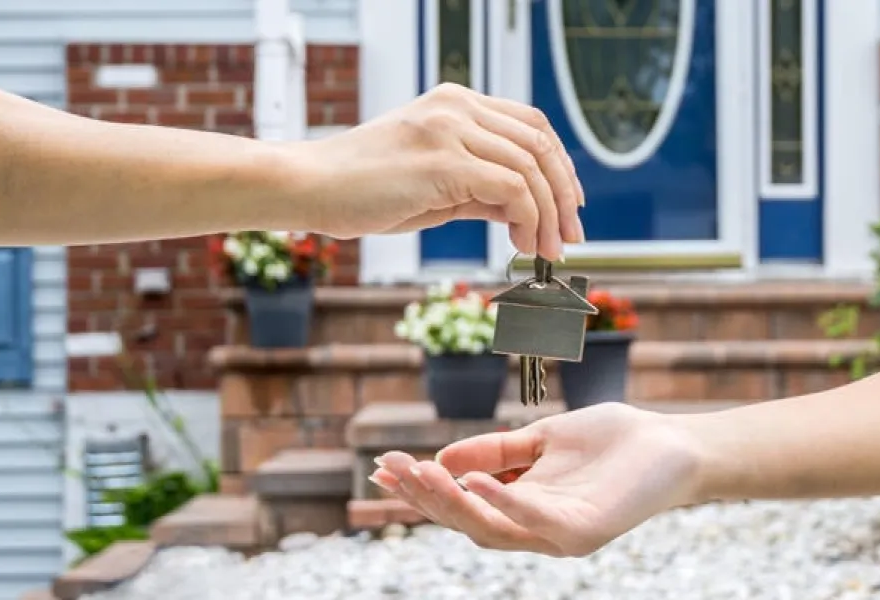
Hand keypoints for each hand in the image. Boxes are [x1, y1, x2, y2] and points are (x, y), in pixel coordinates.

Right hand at [295, 83, 584, 260]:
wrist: (309, 187)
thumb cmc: (362, 190)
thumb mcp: (435, 187)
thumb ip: (482, 192)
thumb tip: (527, 212)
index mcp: (456, 103)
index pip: (531, 124)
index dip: (560, 165)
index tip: (568, 204)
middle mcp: (457, 107)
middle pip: (540, 142)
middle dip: (564, 194)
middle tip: (570, 235)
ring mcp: (450, 129)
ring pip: (531, 167)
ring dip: (550, 215)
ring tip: (548, 250)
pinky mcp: (443, 160)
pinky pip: (511, 189)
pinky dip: (528, 219)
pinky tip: (522, 244)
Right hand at [369, 403, 700, 556]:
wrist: (673, 443)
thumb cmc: (612, 442)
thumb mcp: (542, 439)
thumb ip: (497, 450)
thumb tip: (444, 457)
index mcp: (523, 507)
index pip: (462, 504)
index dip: (421, 491)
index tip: (383, 468)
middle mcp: (535, 529)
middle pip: (467, 521)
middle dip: (425, 496)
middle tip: (392, 468)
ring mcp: (559, 535)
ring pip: (492, 529)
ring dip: (453, 502)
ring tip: (423, 472)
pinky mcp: (583, 533)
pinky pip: (535, 522)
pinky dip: (502, 501)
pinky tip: (474, 479)